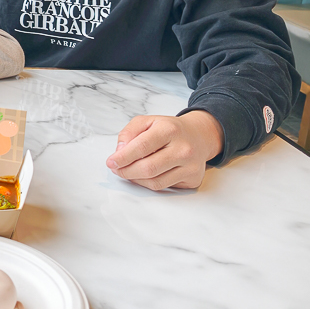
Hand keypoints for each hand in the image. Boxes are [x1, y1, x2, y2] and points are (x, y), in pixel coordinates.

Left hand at [105, 111, 224, 190]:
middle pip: (148, 168)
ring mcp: (191, 166)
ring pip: (155, 182)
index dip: (123, 157)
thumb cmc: (169, 129)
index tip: (111, 162)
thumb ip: (129, 132)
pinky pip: (164, 187)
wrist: (198, 136)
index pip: (142, 147)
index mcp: (169, 129)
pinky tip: (143, 175)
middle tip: (116, 170)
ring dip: (136, 179)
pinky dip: (148, 183)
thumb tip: (120, 152)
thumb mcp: (147, 121)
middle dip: (126, 171)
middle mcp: (183, 148)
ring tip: (128, 172)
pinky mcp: (193, 179)